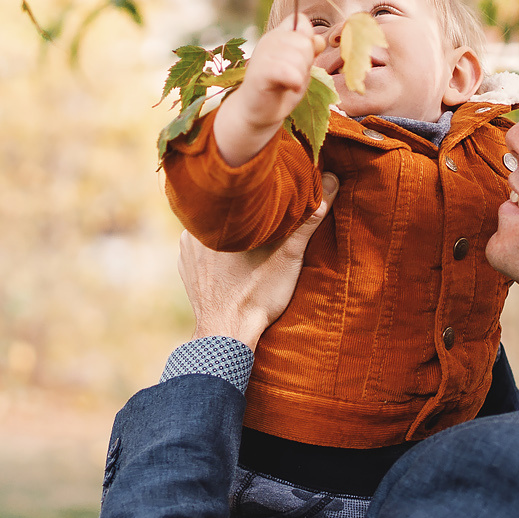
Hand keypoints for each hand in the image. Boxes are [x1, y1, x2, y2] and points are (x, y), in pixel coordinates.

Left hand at [178, 174, 338, 348]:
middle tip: (267, 219)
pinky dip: (219, 253)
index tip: (271, 193)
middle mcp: (193, 233)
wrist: (227, 336)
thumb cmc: (255, 296)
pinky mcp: (188, 271)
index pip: (234, 192)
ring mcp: (188, 253)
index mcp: (212, 220)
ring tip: (254, 240)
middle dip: (244, 214)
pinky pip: (205, 251)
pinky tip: (236, 261)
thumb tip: (331, 180)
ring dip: (232, 233)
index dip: (254, 191)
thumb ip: (308, 219)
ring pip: (214, 231)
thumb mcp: (288, 255)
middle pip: (225, 212)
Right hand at [211, 18, 319, 165]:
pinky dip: (294, 81)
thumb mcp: (301, 65)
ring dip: (300, 75)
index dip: (309, 39)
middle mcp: (269, 40)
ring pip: (299, 58)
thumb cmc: (280, 87)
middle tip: (294, 76)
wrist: (258, 111)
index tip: (302, 58)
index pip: (301, 21)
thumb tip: (319, 41)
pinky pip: (286, 70)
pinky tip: (291, 87)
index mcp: (279, 35)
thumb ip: (310, 50)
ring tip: (289, 83)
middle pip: (305, 42)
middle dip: (306, 62)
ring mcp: (262, 54)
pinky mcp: (260, 72)